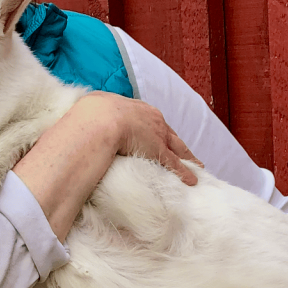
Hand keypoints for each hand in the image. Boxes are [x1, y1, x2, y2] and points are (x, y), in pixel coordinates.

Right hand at [87, 92, 201, 185]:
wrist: (103, 118)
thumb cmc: (96, 112)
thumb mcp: (99, 106)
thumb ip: (99, 110)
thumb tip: (89, 110)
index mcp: (139, 109)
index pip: (154, 122)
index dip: (159, 131)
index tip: (161, 135)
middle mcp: (154, 121)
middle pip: (171, 135)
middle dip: (178, 144)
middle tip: (187, 152)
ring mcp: (158, 137)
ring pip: (178, 150)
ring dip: (188, 159)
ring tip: (198, 166)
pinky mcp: (159, 152)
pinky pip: (175, 165)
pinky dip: (184, 173)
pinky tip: (192, 181)